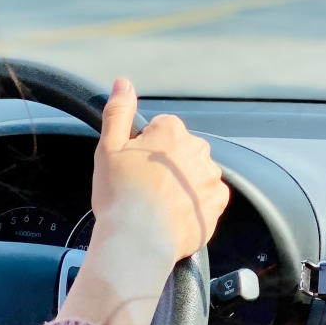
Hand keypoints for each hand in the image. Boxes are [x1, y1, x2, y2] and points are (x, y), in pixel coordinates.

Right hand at [58, 79, 229, 324]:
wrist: (138, 241)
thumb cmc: (120, 196)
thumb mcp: (108, 147)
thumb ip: (118, 111)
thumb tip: (123, 83)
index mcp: (171, 132)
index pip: (162, 129)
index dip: (146, 148)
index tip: (136, 167)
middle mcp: (197, 150)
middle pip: (182, 150)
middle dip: (168, 164)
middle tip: (145, 188)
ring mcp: (210, 177)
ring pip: (197, 173)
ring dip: (183, 183)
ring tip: (159, 205)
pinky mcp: (217, 204)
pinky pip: (209, 197)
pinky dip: (196, 203)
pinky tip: (175, 214)